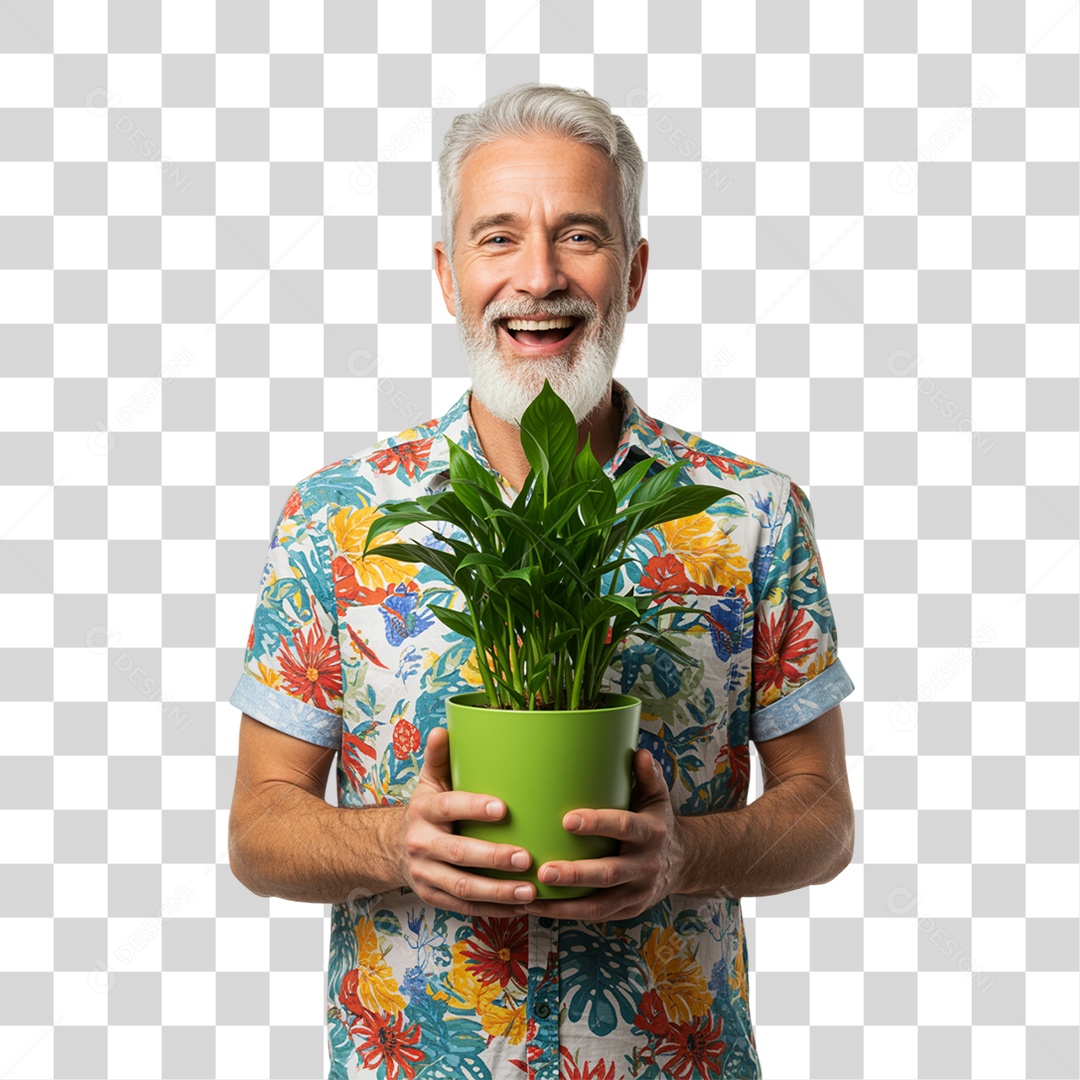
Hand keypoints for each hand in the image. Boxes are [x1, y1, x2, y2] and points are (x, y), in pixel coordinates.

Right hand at [396, 726, 536, 915]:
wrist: (392, 849)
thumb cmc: (425, 810)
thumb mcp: (428, 781)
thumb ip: (439, 757)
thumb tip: (444, 729)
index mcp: (423, 811)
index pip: (449, 808)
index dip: (474, 808)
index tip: (504, 808)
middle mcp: (422, 845)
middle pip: (459, 854)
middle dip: (494, 858)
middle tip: (527, 858)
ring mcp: (426, 875)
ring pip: (463, 887)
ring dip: (498, 892)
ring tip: (530, 891)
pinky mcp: (434, 898)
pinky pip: (466, 907)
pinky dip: (494, 909)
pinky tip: (520, 906)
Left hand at [521, 749, 685, 921]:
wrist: (683, 862)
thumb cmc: (657, 822)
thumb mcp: (657, 797)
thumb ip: (648, 776)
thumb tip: (640, 753)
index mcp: (651, 833)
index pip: (624, 827)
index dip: (597, 824)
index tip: (567, 820)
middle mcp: (645, 865)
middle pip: (609, 873)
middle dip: (576, 874)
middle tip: (544, 870)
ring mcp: (637, 892)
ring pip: (600, 903)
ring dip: (565, 904)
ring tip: (532, 896)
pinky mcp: (626, 911)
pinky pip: (595, 916)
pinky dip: (566, 914)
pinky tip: (538, 908)